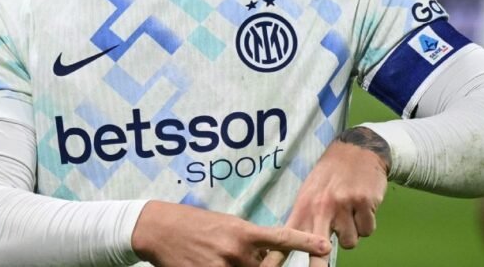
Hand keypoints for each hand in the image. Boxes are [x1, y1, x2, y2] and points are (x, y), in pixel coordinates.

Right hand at [131, 200, 330, 266]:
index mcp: (242, 232)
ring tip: (218, 254)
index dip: (304, 242)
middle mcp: (235, 251)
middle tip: (236, 255)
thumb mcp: (226, 225)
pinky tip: (211, 260)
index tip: (325, 246)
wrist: (158, 229)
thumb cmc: (194, 223)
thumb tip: (269, 254)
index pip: (280, 238)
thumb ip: (250, 241)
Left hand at [261, 128, 389, 266]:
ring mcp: (343, 206)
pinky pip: (367, 231)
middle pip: (317, 249)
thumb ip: (303, 219)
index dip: (278, 257)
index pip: (289, 237)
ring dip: (352, 232)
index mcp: (304, 206)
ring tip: (349, 212)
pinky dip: (366, 223)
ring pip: (350, 243)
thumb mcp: (309, 192)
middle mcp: (321, 208)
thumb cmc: (330, 175)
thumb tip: (291, 245)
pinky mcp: (364, 203)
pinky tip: (361, 206)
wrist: (357, 150)